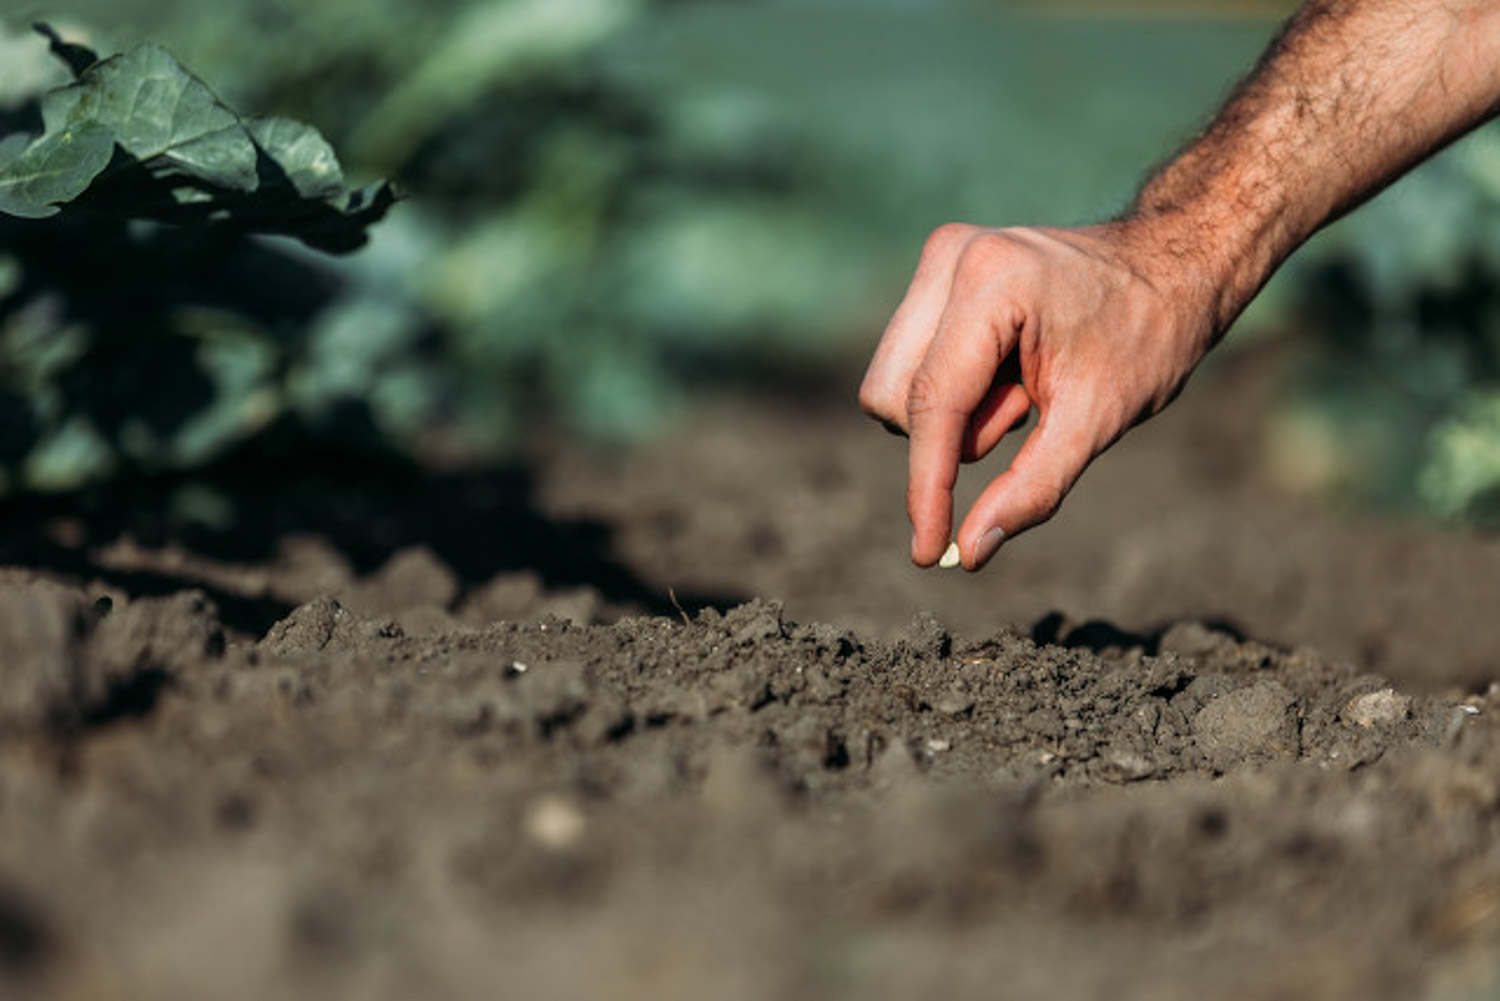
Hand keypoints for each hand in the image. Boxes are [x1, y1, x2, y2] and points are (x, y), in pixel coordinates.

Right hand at [859, 221, 1217, 569]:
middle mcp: (952, 258)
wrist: (1171, 264)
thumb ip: (1033, 487)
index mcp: (992, 281)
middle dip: (950, 436)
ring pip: (893, 384)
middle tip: (1024, 417)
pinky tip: (1011, 372)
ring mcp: (940, 259)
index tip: (925, 553)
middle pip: (894, 397)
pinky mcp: (936, 272)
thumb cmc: (1147, 336)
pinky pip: (910, 365)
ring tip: (1025, 389)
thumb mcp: (1098, 421)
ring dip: (955, 415)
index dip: (926, 486)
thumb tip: (969, 552)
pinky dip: (955, 392)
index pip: (933, 403)